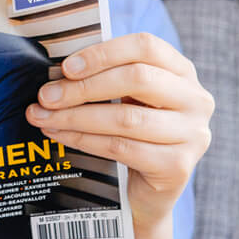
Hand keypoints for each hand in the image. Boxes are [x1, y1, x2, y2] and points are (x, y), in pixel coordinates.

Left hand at [24, 32, 213, 231]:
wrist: (145, 192)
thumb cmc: (130, 135)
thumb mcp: (123, 99)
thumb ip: (101, 79)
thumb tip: (54, 75)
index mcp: (181, 71)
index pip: (146, 46)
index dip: (103, 53)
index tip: (66, 67)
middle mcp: (196, 99)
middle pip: (137, 79)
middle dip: (83, 87)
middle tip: (46, 96)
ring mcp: (192, 134)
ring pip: (126, 117)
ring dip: (76, 117)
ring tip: (43, 118)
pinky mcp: (177, 166)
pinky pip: (122, 148)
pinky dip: (84, 140)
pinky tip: (60, 136)